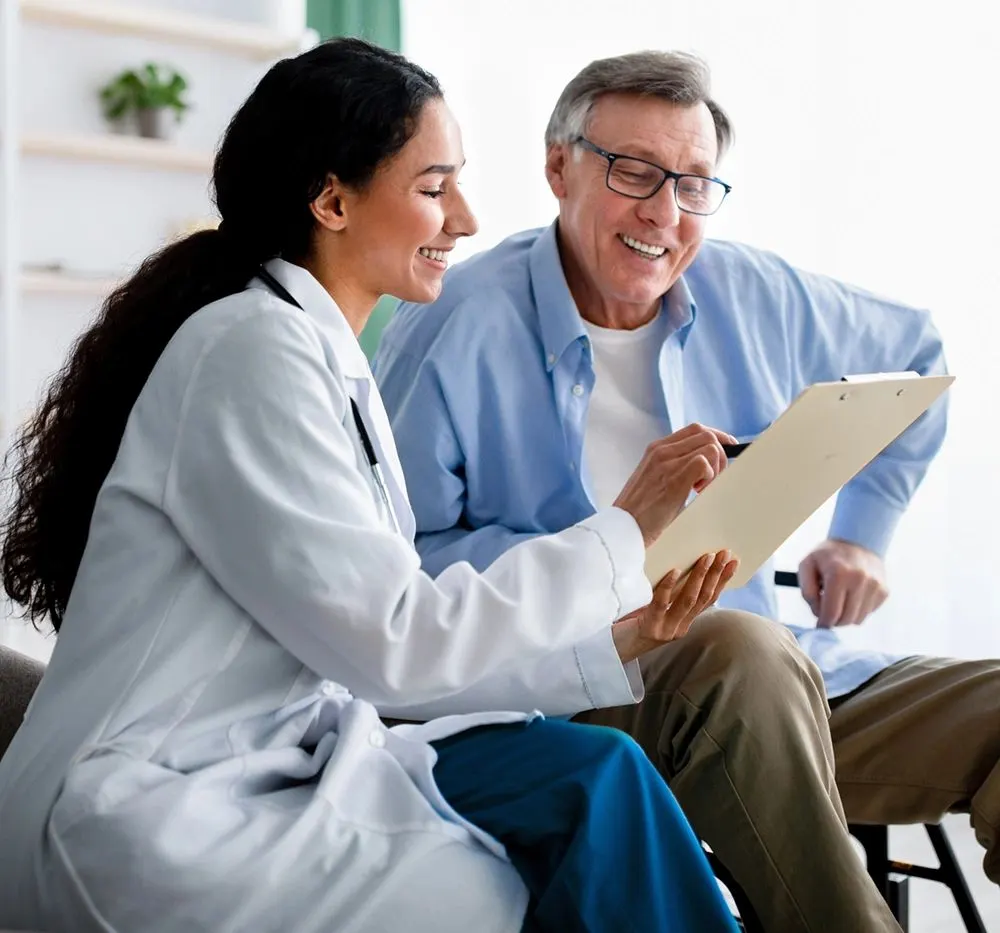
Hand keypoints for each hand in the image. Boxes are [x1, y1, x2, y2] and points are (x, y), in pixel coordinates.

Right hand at [613, 424, 737, 547]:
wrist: (623, 527)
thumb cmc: (640, 511)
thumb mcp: (653, 480)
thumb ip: (672, 467)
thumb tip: (703, 466)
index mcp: (656, 449)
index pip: (695, 429)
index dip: (717, 437)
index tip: (728, 450)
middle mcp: (661, 450)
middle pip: (706, 434)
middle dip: (721, 455)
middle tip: (713, 479)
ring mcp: (667, 463)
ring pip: (710, 446)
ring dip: (716, 468)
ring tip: (702, 488)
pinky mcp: (674, 479)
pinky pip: (704, 463)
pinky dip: (710, 477)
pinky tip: (698, 492)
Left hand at [613, 551, 738, 662]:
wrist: (615, 650)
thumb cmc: (632, 624)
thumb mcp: (657, 611)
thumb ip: (670, 597)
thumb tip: (681, 565)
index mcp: (684, 623)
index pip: (709, 599)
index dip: (723, 581)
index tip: (734, 562)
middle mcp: (679, 627)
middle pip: (703, 598)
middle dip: (716, 574)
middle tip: (724, 554)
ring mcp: (666, 629)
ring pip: (688, 600)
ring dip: (699, 577)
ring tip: (707, 557)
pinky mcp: (650, 628)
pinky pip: (661, 604)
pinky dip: (669, 586)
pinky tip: (675, 571)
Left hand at [798, 539, 888, 627]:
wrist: (857, 540)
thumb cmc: (828, 555)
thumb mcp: (807, 566)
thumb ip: (807, 592)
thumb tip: (818, 614)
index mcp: (838, 573)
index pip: (832, 612)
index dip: (823, 623)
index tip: (820, 625)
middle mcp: (860, 580)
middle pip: (846, 619)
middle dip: (834, 621)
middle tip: (827, 612)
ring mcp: (875, 585)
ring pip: (858, 619)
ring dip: (847, 616)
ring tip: (840, 600)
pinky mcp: (884, 590)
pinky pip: (868, 613)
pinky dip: (858, 610)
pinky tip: (852, 596)